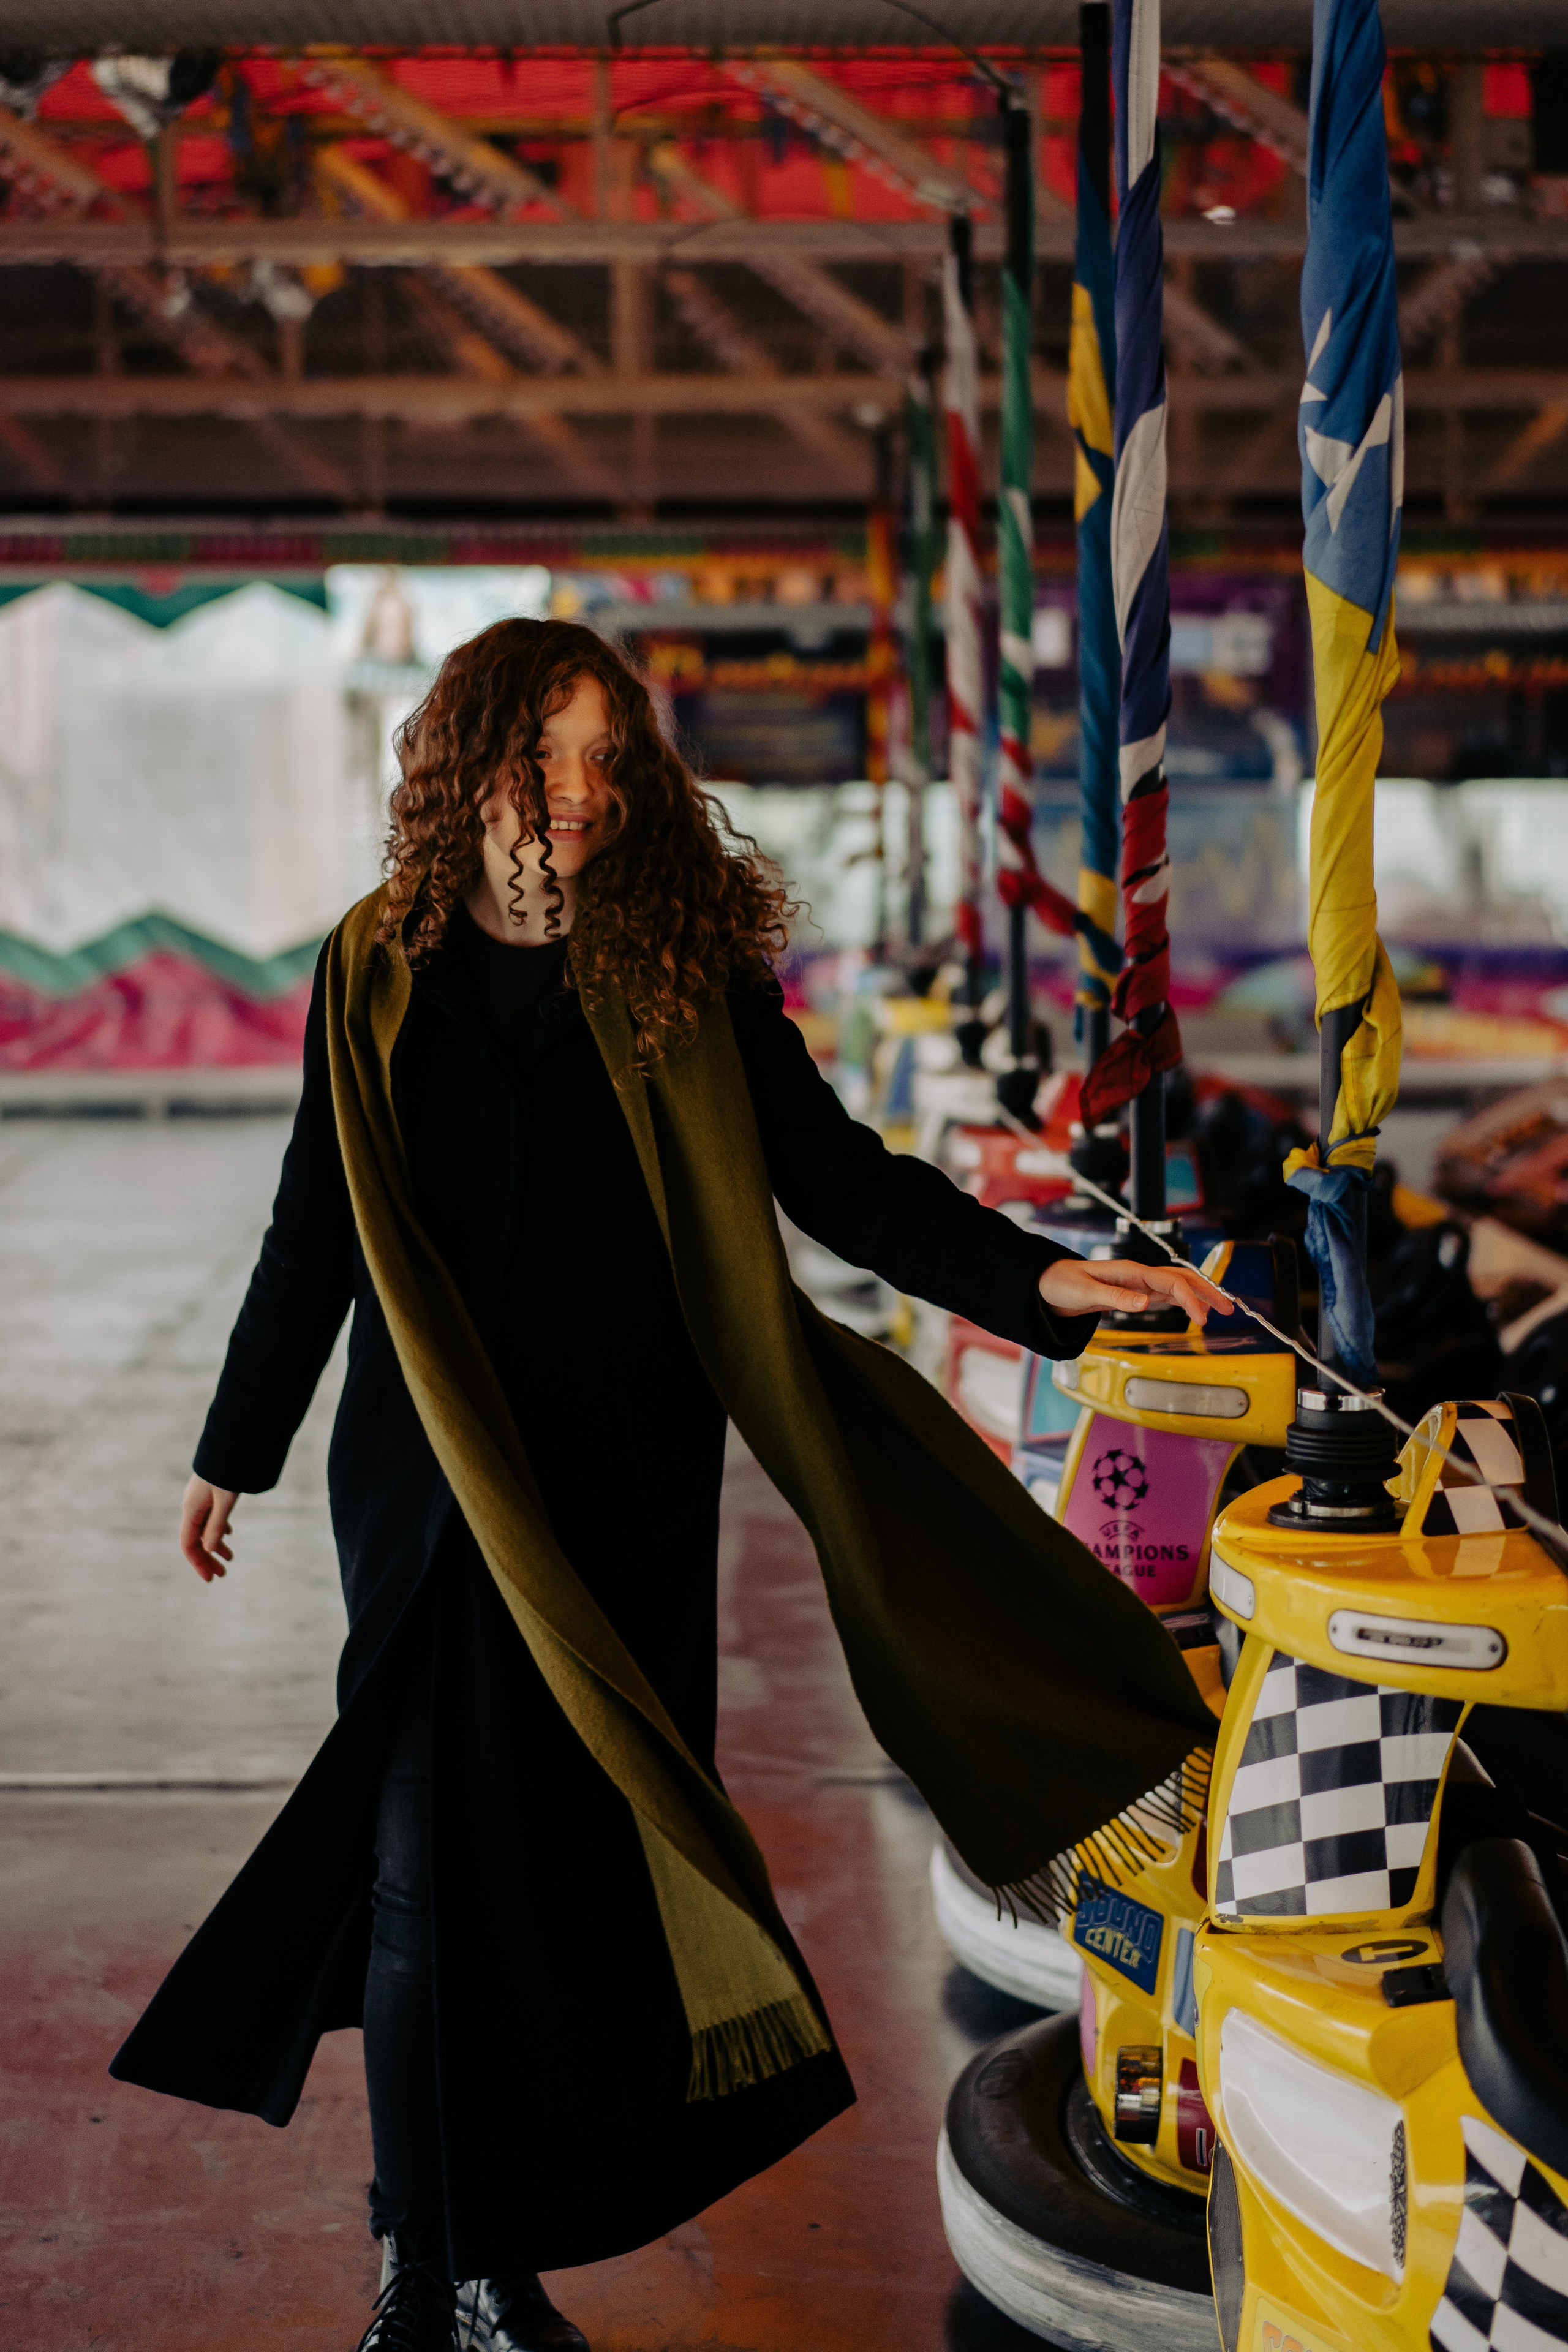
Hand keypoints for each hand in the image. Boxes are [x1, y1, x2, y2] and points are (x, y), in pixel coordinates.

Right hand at [180, 1476, 239, 1582]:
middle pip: (195, 1540)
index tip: (211, 1579)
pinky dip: (218, 1528)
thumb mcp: (225, 1500)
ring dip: (215, 1545)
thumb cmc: (228, 1470)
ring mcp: (199, 1499)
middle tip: (223, 1574)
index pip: (189, 1545)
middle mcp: (191, 1506)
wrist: (233, 1442)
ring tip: (230, 1558)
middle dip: (208, 1558)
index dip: (198, 1564)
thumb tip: (208, 1548)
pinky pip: (210, 1517)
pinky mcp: (208, 1493)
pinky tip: (228, 1533)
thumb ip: (216, 1525)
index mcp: (191, 1510)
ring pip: (203, 1528)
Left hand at [1040, 1256, 1233, 1326]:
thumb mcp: (1086, 1292)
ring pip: (1177, 1286)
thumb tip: (1146, 1303)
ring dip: (1200, 1296)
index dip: (1190, 1299)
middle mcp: (1139, 1275)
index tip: (1203, 1319)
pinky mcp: (1134, 1292)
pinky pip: (1166, 1294)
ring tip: (1221, 1309)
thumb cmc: (1063, 1284)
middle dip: (1207, 1292)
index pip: (1171, 1283)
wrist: (1046, 1284)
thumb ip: (1117, 1298)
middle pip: (1182, 1280)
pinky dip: (1184, 1301)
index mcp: (1131, 1271)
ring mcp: (1138, 1283)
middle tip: (1229, 1308)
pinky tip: (1195, 1310)